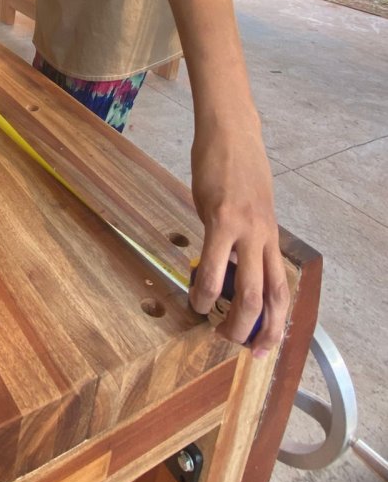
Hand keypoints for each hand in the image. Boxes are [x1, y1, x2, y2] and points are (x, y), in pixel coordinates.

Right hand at [189, 123, 288, 356]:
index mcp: (270, 235)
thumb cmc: (235, 165)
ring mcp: (244, 229)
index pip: (282, 288)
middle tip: (244, 348)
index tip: (265, 344)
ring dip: (235, 319)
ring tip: (217, 330)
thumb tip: (226, 261)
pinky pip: (214, 266)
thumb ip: (242, 234)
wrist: (230, 133)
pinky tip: (198, 300)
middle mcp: (263, 237)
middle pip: (272, 297)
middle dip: (260, 331)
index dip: (277, 322)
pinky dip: (207, 290)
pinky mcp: (221, 219)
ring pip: (248, 289)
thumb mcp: (248, 206)